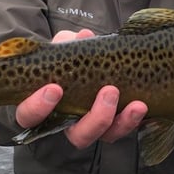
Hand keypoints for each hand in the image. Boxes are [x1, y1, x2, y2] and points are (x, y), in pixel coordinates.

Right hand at [15, 29, 147, 147]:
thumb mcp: (61, 48)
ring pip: (106, 136)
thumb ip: (67, 43)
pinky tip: (144, 105)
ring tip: (137, 104)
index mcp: (42, 108)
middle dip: (95, 119)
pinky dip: (136, 119)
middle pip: (78, 136)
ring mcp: (94, 126)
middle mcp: (68, 124)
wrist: (87, 64)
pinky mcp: (115, 123)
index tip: (54, 88)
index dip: (38, 107)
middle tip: (109, 91)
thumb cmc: (64, 60)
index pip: (29, 116)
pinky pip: (126, 128)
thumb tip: (84, 36)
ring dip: (123, 121)